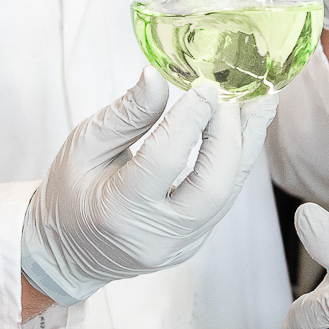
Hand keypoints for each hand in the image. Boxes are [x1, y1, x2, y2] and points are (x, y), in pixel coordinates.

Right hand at [21, 73, 275, 307]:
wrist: (68, 251)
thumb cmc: (70, 192)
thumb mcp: (83, 146)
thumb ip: (125, 114)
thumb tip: (157, 77)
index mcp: (117, 210)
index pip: (163, 161)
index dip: (189, 120)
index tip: (204, 85)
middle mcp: (155, 236)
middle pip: (212, 186)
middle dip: (229, 134)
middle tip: (233, 92)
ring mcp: (180, 246)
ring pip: (228, 194)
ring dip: (246, 144)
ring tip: (261, 100)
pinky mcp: (194, 243)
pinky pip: (224, 199)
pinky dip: (236, 160)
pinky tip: (244, 128)